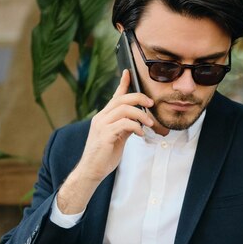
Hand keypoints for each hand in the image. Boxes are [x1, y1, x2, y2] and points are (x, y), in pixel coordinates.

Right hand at [57, 70, 153, 213]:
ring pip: (124, 109)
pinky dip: (136, 127)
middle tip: (151, 104)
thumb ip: (125, 128)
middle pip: (121, 99)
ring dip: (141, 114)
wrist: (91, 171)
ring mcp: (102, 126)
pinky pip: (124, 124)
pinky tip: (141, 134)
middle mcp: (101, 118)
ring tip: (150, 123)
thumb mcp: (117, 139)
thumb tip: (137, 122)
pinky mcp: (105, 135)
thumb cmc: (103, 156)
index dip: (122, 83)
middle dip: (139, 98)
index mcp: (103, 117)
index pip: (114, 96)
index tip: (128, 72)